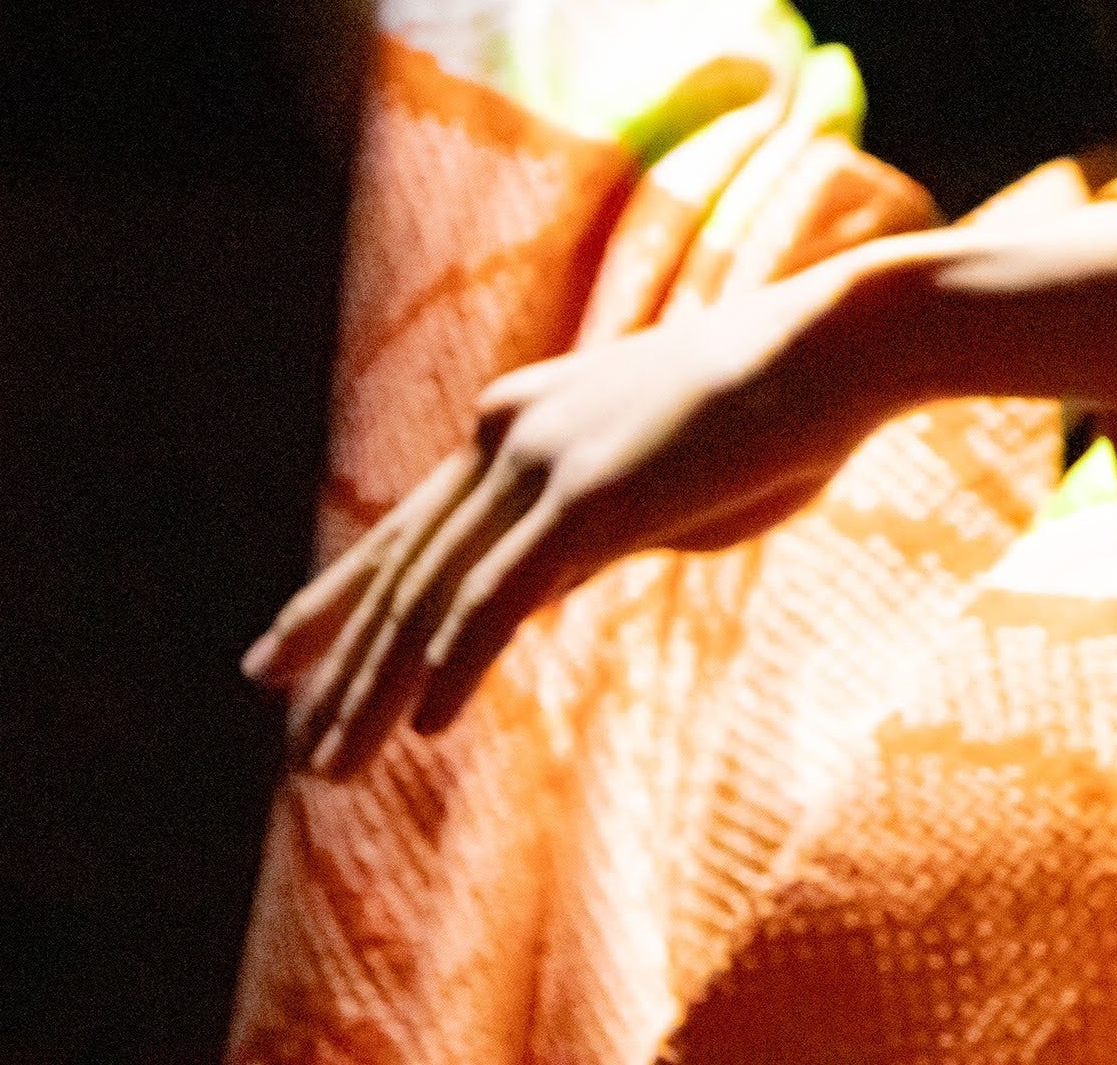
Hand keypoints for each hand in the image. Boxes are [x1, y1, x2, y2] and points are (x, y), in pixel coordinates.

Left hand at [243, 265, 882, 778]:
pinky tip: (422, 727)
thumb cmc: (771, 415)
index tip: (282, 657)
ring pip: (431, 593)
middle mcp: (508, 432)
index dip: (338, 599)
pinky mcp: (587, 495)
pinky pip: (498, 597)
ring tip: (331, 766)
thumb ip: (587, 526)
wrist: (834, 350)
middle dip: (336, 662)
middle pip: (400, 566)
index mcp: (519, 421)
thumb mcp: (654, 481)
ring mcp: (542, 459)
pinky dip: (453, 664)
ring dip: (375, 688)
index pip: (406, 528)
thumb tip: (552, 579)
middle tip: (293, 742)